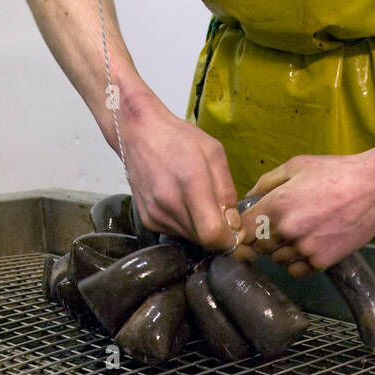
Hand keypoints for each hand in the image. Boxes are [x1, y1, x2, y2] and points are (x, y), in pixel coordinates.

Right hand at [117, 93, 241, 252]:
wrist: (139, 134)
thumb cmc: (178, 138)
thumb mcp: (214, 153)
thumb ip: (226, 191)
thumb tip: (234, 224)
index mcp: (190, 184)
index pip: (213, 235)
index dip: (229, 240)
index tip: (235, 231)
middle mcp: (170, 204)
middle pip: (203, 241)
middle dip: (217, 233)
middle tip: (220, 213)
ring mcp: (156, 215)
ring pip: (191, 238)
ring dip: (201, 228)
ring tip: (198, 200)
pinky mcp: (148, 220)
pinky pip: (176, 232)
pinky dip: (186, 224)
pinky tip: (182, 202)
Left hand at [239, 150, 374, 276]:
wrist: (374, 188)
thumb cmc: (336, 172)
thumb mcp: (297, 166)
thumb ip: (267, 182)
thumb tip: (248, 199)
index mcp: (276, 204)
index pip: (242, 229)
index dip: (244, 228)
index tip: (251, 226)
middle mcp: (286, 230)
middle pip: (258, 247)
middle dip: (264, 238)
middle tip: (280, 226)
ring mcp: (303, 249)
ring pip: (277, 260)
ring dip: (281, 251)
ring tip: (299, 234)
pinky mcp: (320, 262)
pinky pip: (296, 271)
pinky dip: (297, 263)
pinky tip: (307, 247)